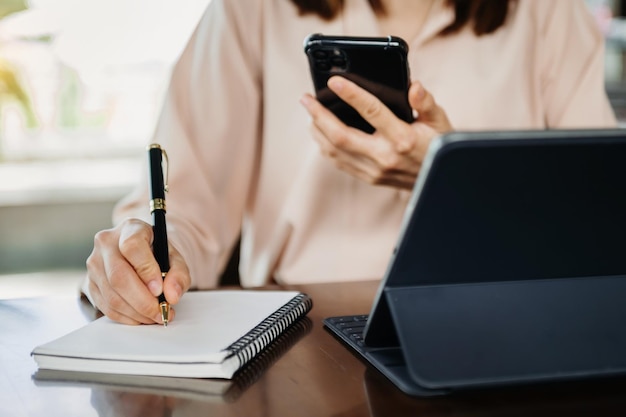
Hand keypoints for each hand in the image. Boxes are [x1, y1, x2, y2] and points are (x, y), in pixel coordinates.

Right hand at [86, 218, 190, 324]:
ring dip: (136, 312)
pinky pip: (105, 306)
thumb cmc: (156, 254)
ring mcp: (94, 263)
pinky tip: (141, 316)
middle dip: (142, 301)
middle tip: (161, 312)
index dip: (146, 270)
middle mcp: (107, 242)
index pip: (132, 247)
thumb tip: (172, 296)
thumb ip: (179, 275)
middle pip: (119, 276)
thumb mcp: (174, 258)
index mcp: (130, 228)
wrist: (139, 254)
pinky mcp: (89, 282)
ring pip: (111, 295)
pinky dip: (126, 317)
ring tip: (154, 315)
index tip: (159, 289)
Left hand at [300, 76, 451, 189]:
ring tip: (309, 112)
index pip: (372, 112)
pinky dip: (325, 146)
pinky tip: (320, 133)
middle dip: (319, 115)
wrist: (439, 181)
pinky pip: (339, 162)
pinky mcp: (368, 178)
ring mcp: (373, 170)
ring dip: (317, 130)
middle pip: (340, 135)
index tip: (333, 81)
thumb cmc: (439, 146)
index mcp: (402, 138)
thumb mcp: (440, 121)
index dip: (351, 94)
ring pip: (334, 151)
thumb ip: (426, 102)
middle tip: (306, 98)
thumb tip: (414, 86)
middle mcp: (384, 157)